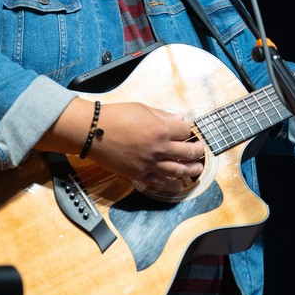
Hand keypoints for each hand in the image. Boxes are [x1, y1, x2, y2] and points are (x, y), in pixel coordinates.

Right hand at [88, 102, 204, 195]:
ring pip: (179, 171)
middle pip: (188, 153)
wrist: (93, 132)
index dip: (189, 131)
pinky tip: (179, 185)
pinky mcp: (139, 175)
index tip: (187, 131)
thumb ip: (163, 115)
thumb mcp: (142, 109)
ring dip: (191, 170)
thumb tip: (179, 118)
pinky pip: (160, 183)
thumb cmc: (115, 116)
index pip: (186, 132)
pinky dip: (172, 185)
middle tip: (200, 151)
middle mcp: (159, 148)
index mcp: (161, 129)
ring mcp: (150, 164)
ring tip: (197, 169)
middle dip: (198, 152)